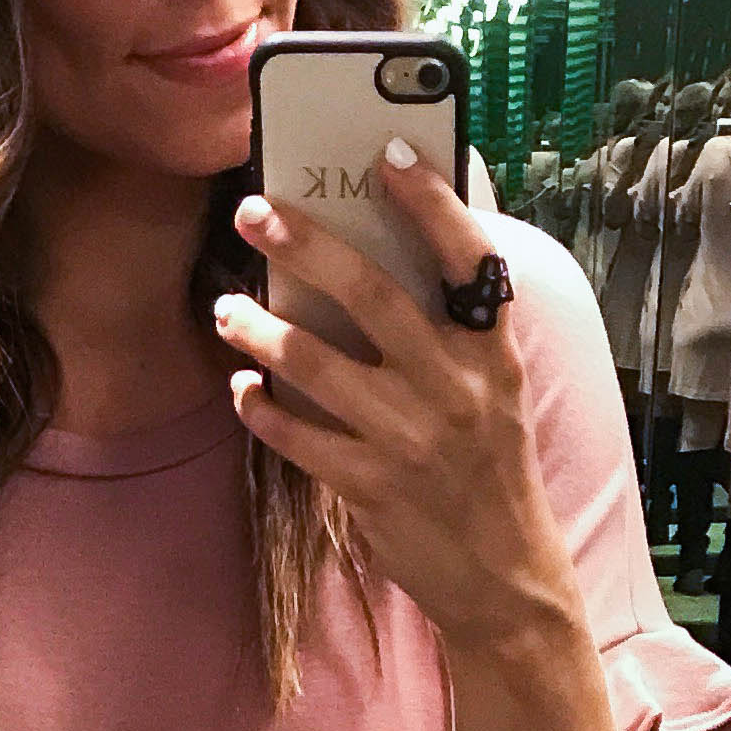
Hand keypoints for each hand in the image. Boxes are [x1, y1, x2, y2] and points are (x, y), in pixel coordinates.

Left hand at [215, 157, 580, 655]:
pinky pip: (299, 437)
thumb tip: (373, 262)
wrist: (504, 577)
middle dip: (305, 245)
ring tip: (226, 308)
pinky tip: (242, 391)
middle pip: (373, 296)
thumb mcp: (493, 392)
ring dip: (261, 330)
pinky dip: (262, 411)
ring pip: (318, 365)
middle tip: (253, 210)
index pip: (468, 259)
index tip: (386, 153)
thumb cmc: (490, 470)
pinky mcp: (371, 488)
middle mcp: (455, 388)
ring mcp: (410, 440)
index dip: (430, 202)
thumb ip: (449, 334)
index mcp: (492, 353)